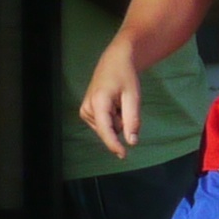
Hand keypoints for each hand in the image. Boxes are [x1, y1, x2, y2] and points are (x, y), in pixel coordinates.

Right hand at [80, 41, 146, 158]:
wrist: (114, 62)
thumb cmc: (125, 76)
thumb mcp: (133, 97)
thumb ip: (132, 120)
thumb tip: (132, 142)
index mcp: (98, 102)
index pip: (106, 130)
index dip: (115, 145)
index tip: (123, 155)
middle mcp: (87, 108)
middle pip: (110, 130)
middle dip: (121, 122)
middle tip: (124, 103)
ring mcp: (85, 111)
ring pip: (108, 129)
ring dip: (117, 119)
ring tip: (118, 101)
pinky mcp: (86, 112)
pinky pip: (105, 125)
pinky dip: (112, 118)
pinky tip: (113, 104)